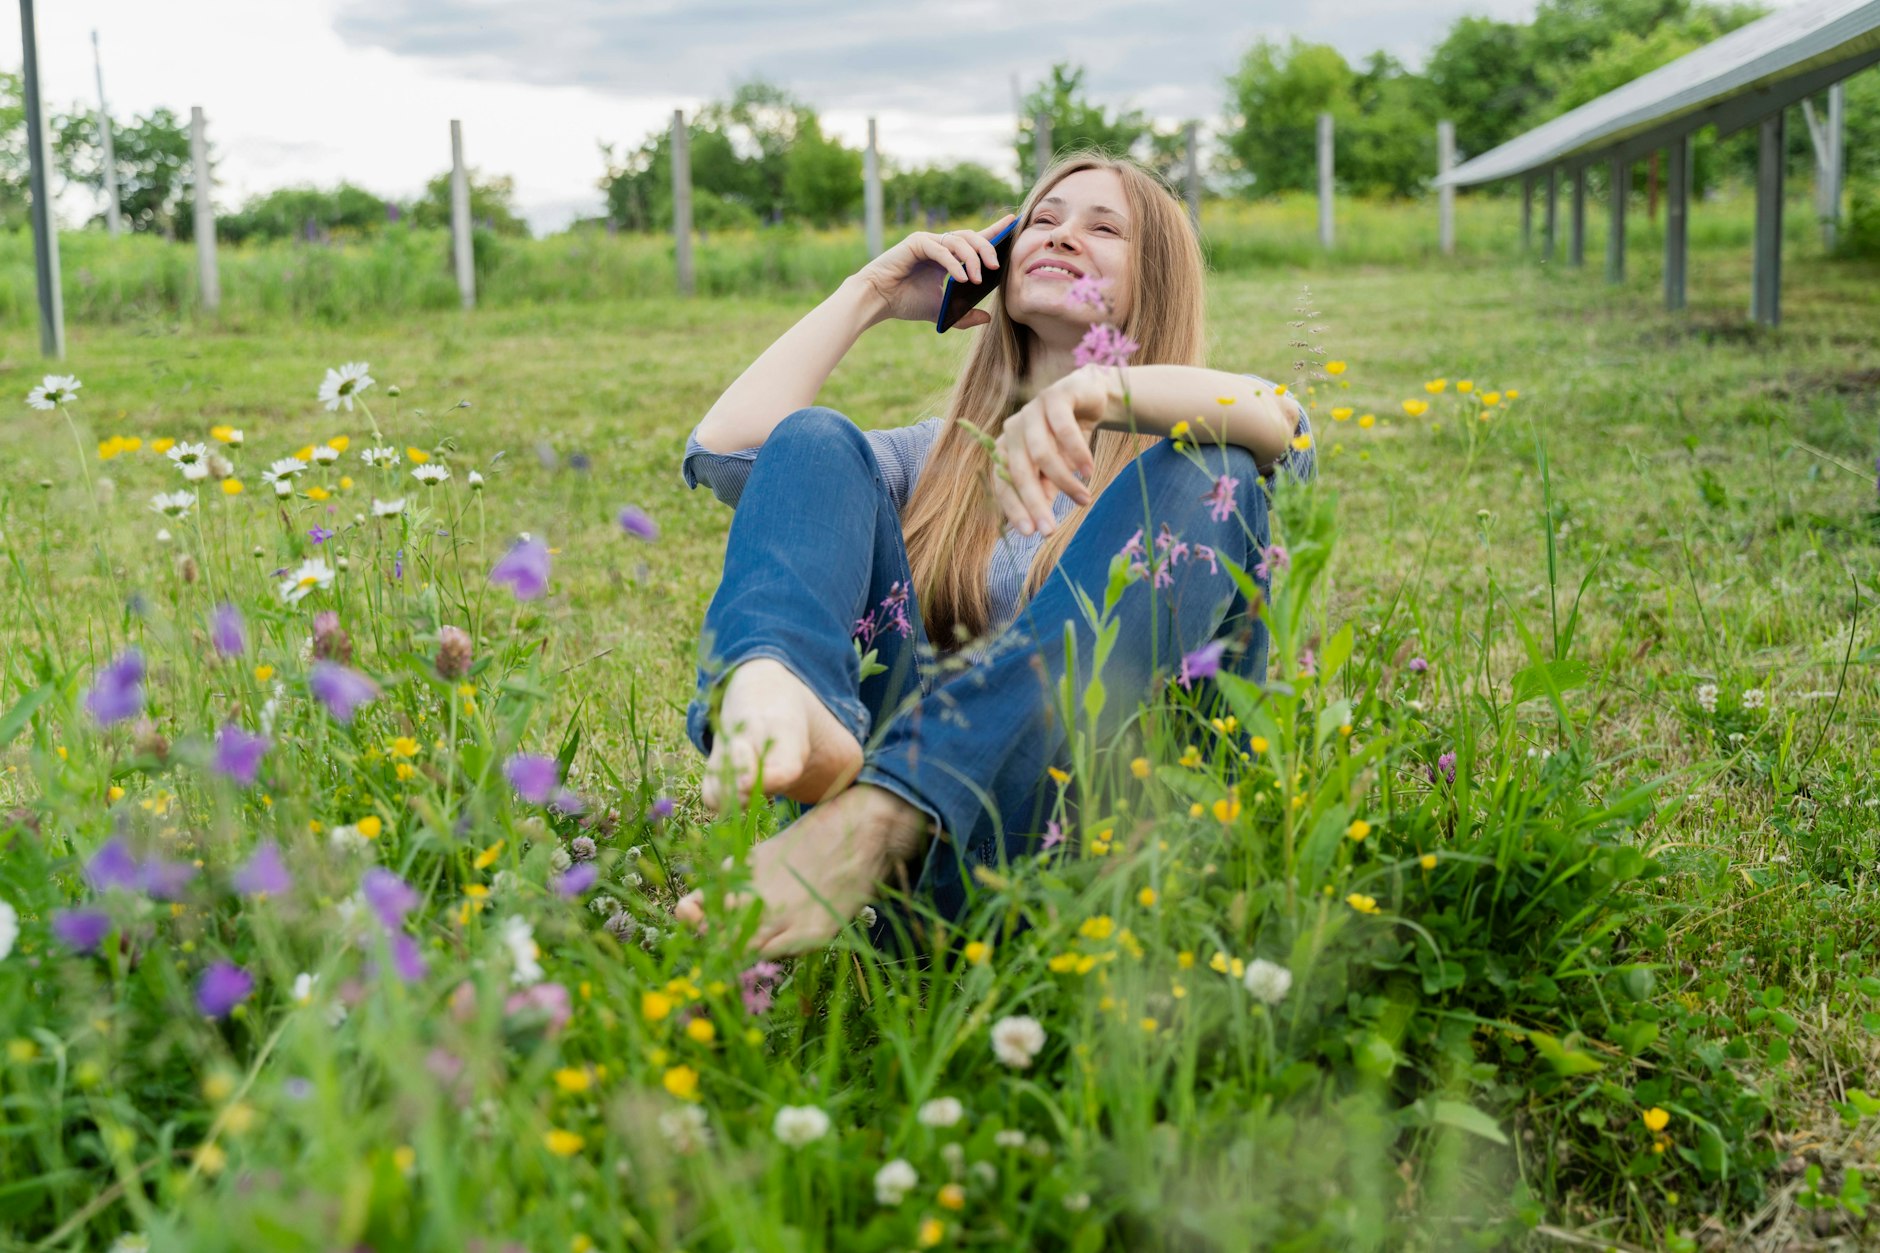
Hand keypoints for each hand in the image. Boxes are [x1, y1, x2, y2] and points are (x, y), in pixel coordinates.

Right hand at [851, 213, 1016, 327]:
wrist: (877, 301)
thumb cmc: (905, 302)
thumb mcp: (941, 310)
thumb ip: (963, 314)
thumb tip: (988, 317)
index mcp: (947, 256)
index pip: (975, 240)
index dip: (995, 231)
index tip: (1014, 224)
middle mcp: (939, 244)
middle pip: (971, 236)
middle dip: (987, 248)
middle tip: (996, 266)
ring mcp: (928, 241)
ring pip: (959, 240)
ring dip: (972, 258)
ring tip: (978, 278)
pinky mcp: (916, 242)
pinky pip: (941, 250)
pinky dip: (953, 264)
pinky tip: (961, 279)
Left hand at [989, 365, 1116, 536]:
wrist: (1090, 398)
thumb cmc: (1066, 439)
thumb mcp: (1055, 469)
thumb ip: (1044, 491)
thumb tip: (1038, 525)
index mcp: (1006, 447)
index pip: (1003, 482)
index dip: (1014, 508)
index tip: (1031, 533)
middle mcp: (1013, 429)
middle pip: (1020, 471)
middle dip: (1034, 504)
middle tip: (1051, 530)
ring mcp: (1032, 410)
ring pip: (1042, 453)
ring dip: (1064, 481)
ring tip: (1084, 499)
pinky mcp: (1055, 396)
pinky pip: (1064, 430)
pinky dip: (1078, 453)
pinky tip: (1089, 471)